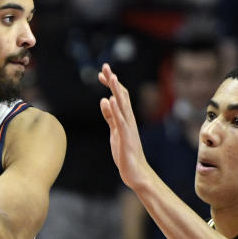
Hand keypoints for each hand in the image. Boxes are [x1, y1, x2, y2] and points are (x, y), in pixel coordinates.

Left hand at [97, 63, 152, 190]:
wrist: (136, 172)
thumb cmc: (126, 153)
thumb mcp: (114, 132)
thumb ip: (110, 117)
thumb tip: (104, 101)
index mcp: (125, 118)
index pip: (118, 96)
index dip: (110, 84)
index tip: (101, 74)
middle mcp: (128, 120)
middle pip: (121, 95)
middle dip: (113, 81)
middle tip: (105, 66)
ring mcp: (128, 128)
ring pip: (122, 105)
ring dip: (116, 90)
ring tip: (111, 77)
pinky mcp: (125, 137)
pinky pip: (120, 121)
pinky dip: (114, 110)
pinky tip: (109, 100)